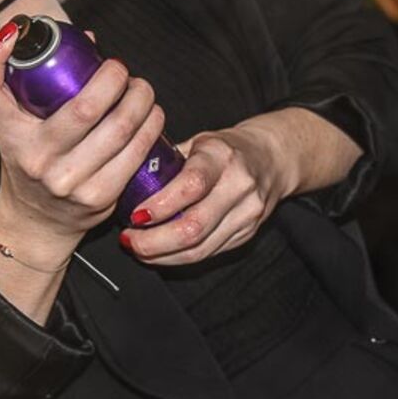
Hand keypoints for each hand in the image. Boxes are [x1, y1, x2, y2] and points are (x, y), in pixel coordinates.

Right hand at [0, 20, 168, 256]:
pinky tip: (152, 116)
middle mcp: (35, 159)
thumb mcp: (18, 125)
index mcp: (9, 135)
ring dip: (142, 100)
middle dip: (115, 77)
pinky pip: (135, 153)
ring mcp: (67, 181)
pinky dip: (151, 127)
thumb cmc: (31, 161)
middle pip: (85, 106)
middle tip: (121, 70)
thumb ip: (38, 83)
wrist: (36, 223)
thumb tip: (87, 39)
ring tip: (142, 90)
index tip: (15, 32)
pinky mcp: (98, 197)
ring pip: (119, 128)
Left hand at [124, 122, 293, 265]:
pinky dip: (179, 257)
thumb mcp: (197, 142)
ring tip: (139, 248)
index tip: (134, 215)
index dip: (160, 205)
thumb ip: (166, 161)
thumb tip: (124, 182)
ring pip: (200, 248)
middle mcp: (240, 185)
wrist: (272, 157)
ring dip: (162, 255)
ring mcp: (248, 213)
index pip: (191, 185)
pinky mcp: (248, 233)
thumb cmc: (225, 148)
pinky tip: (161, 251)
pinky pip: (208, 253)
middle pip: (194, 227)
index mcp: (222, 155)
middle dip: (154, 241)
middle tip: (129, 239)